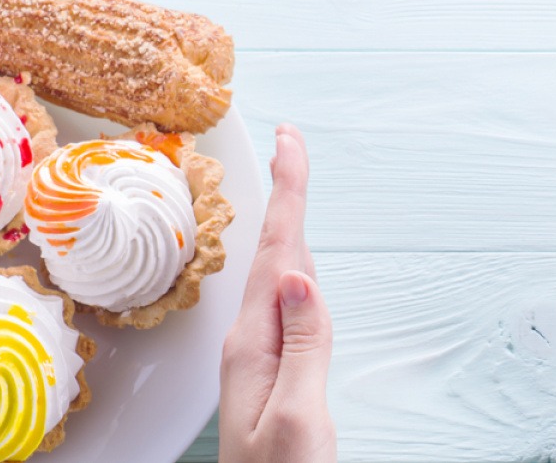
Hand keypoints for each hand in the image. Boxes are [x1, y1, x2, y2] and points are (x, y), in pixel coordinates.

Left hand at [219, 125, 335, 461]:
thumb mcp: (299, 415)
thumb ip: (303, 343)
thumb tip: (300, 275)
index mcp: (255, 345)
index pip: (276, 253)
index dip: (288, 193)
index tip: (290, 142)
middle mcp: (251, 342)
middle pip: (272, 252)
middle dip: (285, 194)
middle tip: (292, 142)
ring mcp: (259, 355)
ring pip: (276, 272)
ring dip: (285, 222)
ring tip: (292, 183)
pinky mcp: (272, 369)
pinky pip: (282, 301)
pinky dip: (291, 262)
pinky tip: (293, 258)